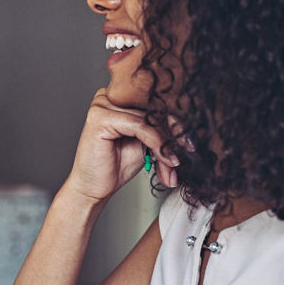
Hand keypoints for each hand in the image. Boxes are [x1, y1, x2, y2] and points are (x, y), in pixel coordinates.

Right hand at [65, 87, 178, 203]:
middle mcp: (109, 96)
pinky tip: (166, 159)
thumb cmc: (115, 166)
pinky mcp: (100, 117)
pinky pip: (140, 125)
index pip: (154, 101)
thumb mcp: (146, 144)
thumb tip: (189, 130)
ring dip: (166, 144)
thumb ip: (161, 131)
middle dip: (173, 135)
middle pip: (154, 108)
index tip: (190, 143)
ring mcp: (102, 105)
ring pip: (150, 118)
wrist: (94, 188)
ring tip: (172, 166)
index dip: (176, 121)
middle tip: (185, 155)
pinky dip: (156, 143)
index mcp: (119, 98)